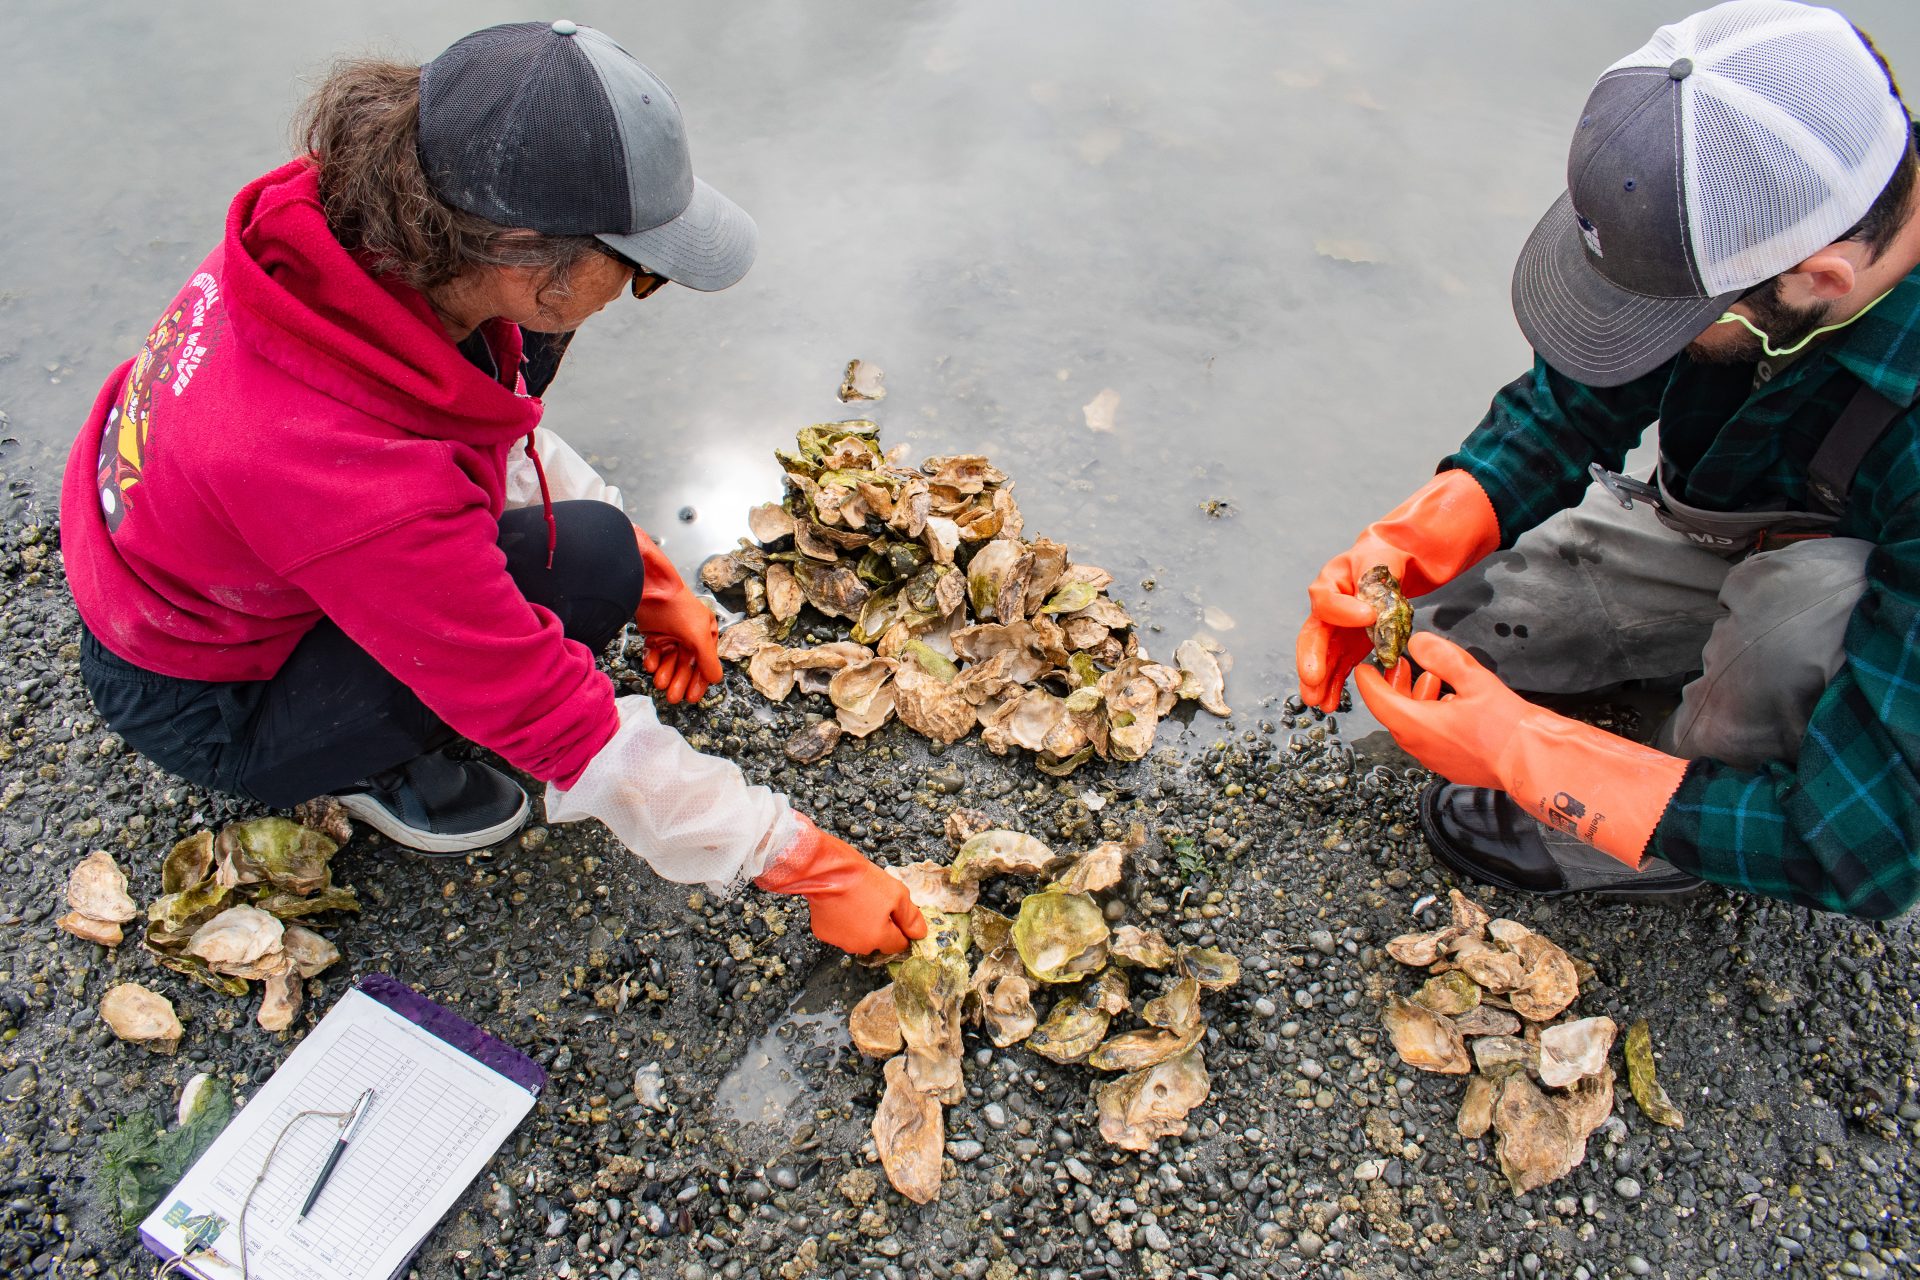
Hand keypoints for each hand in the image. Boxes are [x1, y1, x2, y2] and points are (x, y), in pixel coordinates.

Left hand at [632, 526, 721, 703]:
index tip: (692, 698)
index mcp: (706, 634)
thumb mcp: (699, 635)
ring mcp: (671, 634)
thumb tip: (717, 680)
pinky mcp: (654, 633)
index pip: (704, 663)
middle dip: (680, 681)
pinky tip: (652, 665)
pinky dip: (653, 660)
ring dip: (666, 673)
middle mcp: (690, 636)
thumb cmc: (679, 608)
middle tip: (674, 697)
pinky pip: (655, 653)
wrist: (651, 588)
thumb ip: (707, 660)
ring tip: (661, 683)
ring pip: (669, 661)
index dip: (699, 681)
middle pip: (686, 665)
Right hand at [755, 817, 927, 954]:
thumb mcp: (897, 894)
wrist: (828, 871)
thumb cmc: (863, 881)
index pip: (899, 945)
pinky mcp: (823, 933)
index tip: (897, 915)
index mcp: (879, 938)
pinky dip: (843, 922)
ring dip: (862, 926)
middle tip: (877, 904)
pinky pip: (840, 931)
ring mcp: (839, 941)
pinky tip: (843, 905)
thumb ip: (911, 918)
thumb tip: (919, 935)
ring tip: (859, 902)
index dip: (901, 930)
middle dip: (881, 927)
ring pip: (859, 938)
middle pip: (878, 942)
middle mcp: (859, 946)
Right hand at [1296, 469, 1501, 711]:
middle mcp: (1328, 605)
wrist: (1399, 561)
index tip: (1368, 618)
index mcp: (1333, 579)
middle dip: (1312, 658)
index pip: (1327, 597)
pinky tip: (1333, 704)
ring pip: (1322, 655)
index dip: (1343, 610)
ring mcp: (1337, 628)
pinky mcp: (1348, 644)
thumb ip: (1377, 576)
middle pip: (1314, 633)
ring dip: (1319, 680)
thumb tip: (1371, 608)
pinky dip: (1336, 684)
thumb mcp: (1386, 555)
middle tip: (1313, 678)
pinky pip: (1338, 666)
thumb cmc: (1390, 555)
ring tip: (1319, 702)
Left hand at [1355, 632, 1685, 865]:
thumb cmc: (1508, 727)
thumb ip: (1442, 657)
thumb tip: (1419, 643)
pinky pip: (1428, 738)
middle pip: (1393, 713)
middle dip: (1394, 686)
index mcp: (1417, 725)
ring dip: (1414, 700)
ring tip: (1428, 677)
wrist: (1534, 761)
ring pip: (1411, 725)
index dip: (1368, 680)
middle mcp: (1420, 746)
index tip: (1364, 666)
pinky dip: (1429, 716)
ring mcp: (1434, 759)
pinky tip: (1449, 700)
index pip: (1377, 700)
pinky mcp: (1450, 765)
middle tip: (1400, 665)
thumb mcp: (1473, 679)